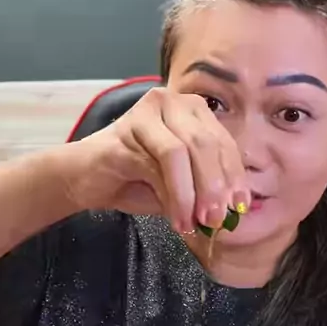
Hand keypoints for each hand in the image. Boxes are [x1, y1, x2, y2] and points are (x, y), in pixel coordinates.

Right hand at [67, 88, 248, 231]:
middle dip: (215, 186)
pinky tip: (176, 219)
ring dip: (193, 193)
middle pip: (206, 143)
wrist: (85, 179)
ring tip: (194, 223)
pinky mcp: (126, 132)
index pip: (223, 141)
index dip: (234, 176)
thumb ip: (205, 188)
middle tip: (217, 220)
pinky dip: (173, 195)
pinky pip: (158, 163)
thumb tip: (233, 209)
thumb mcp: (181, 185)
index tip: (240, 207)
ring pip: (183, 151)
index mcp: (191, 110)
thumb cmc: (136, 179)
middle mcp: (171, 102)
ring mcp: (147, 113)